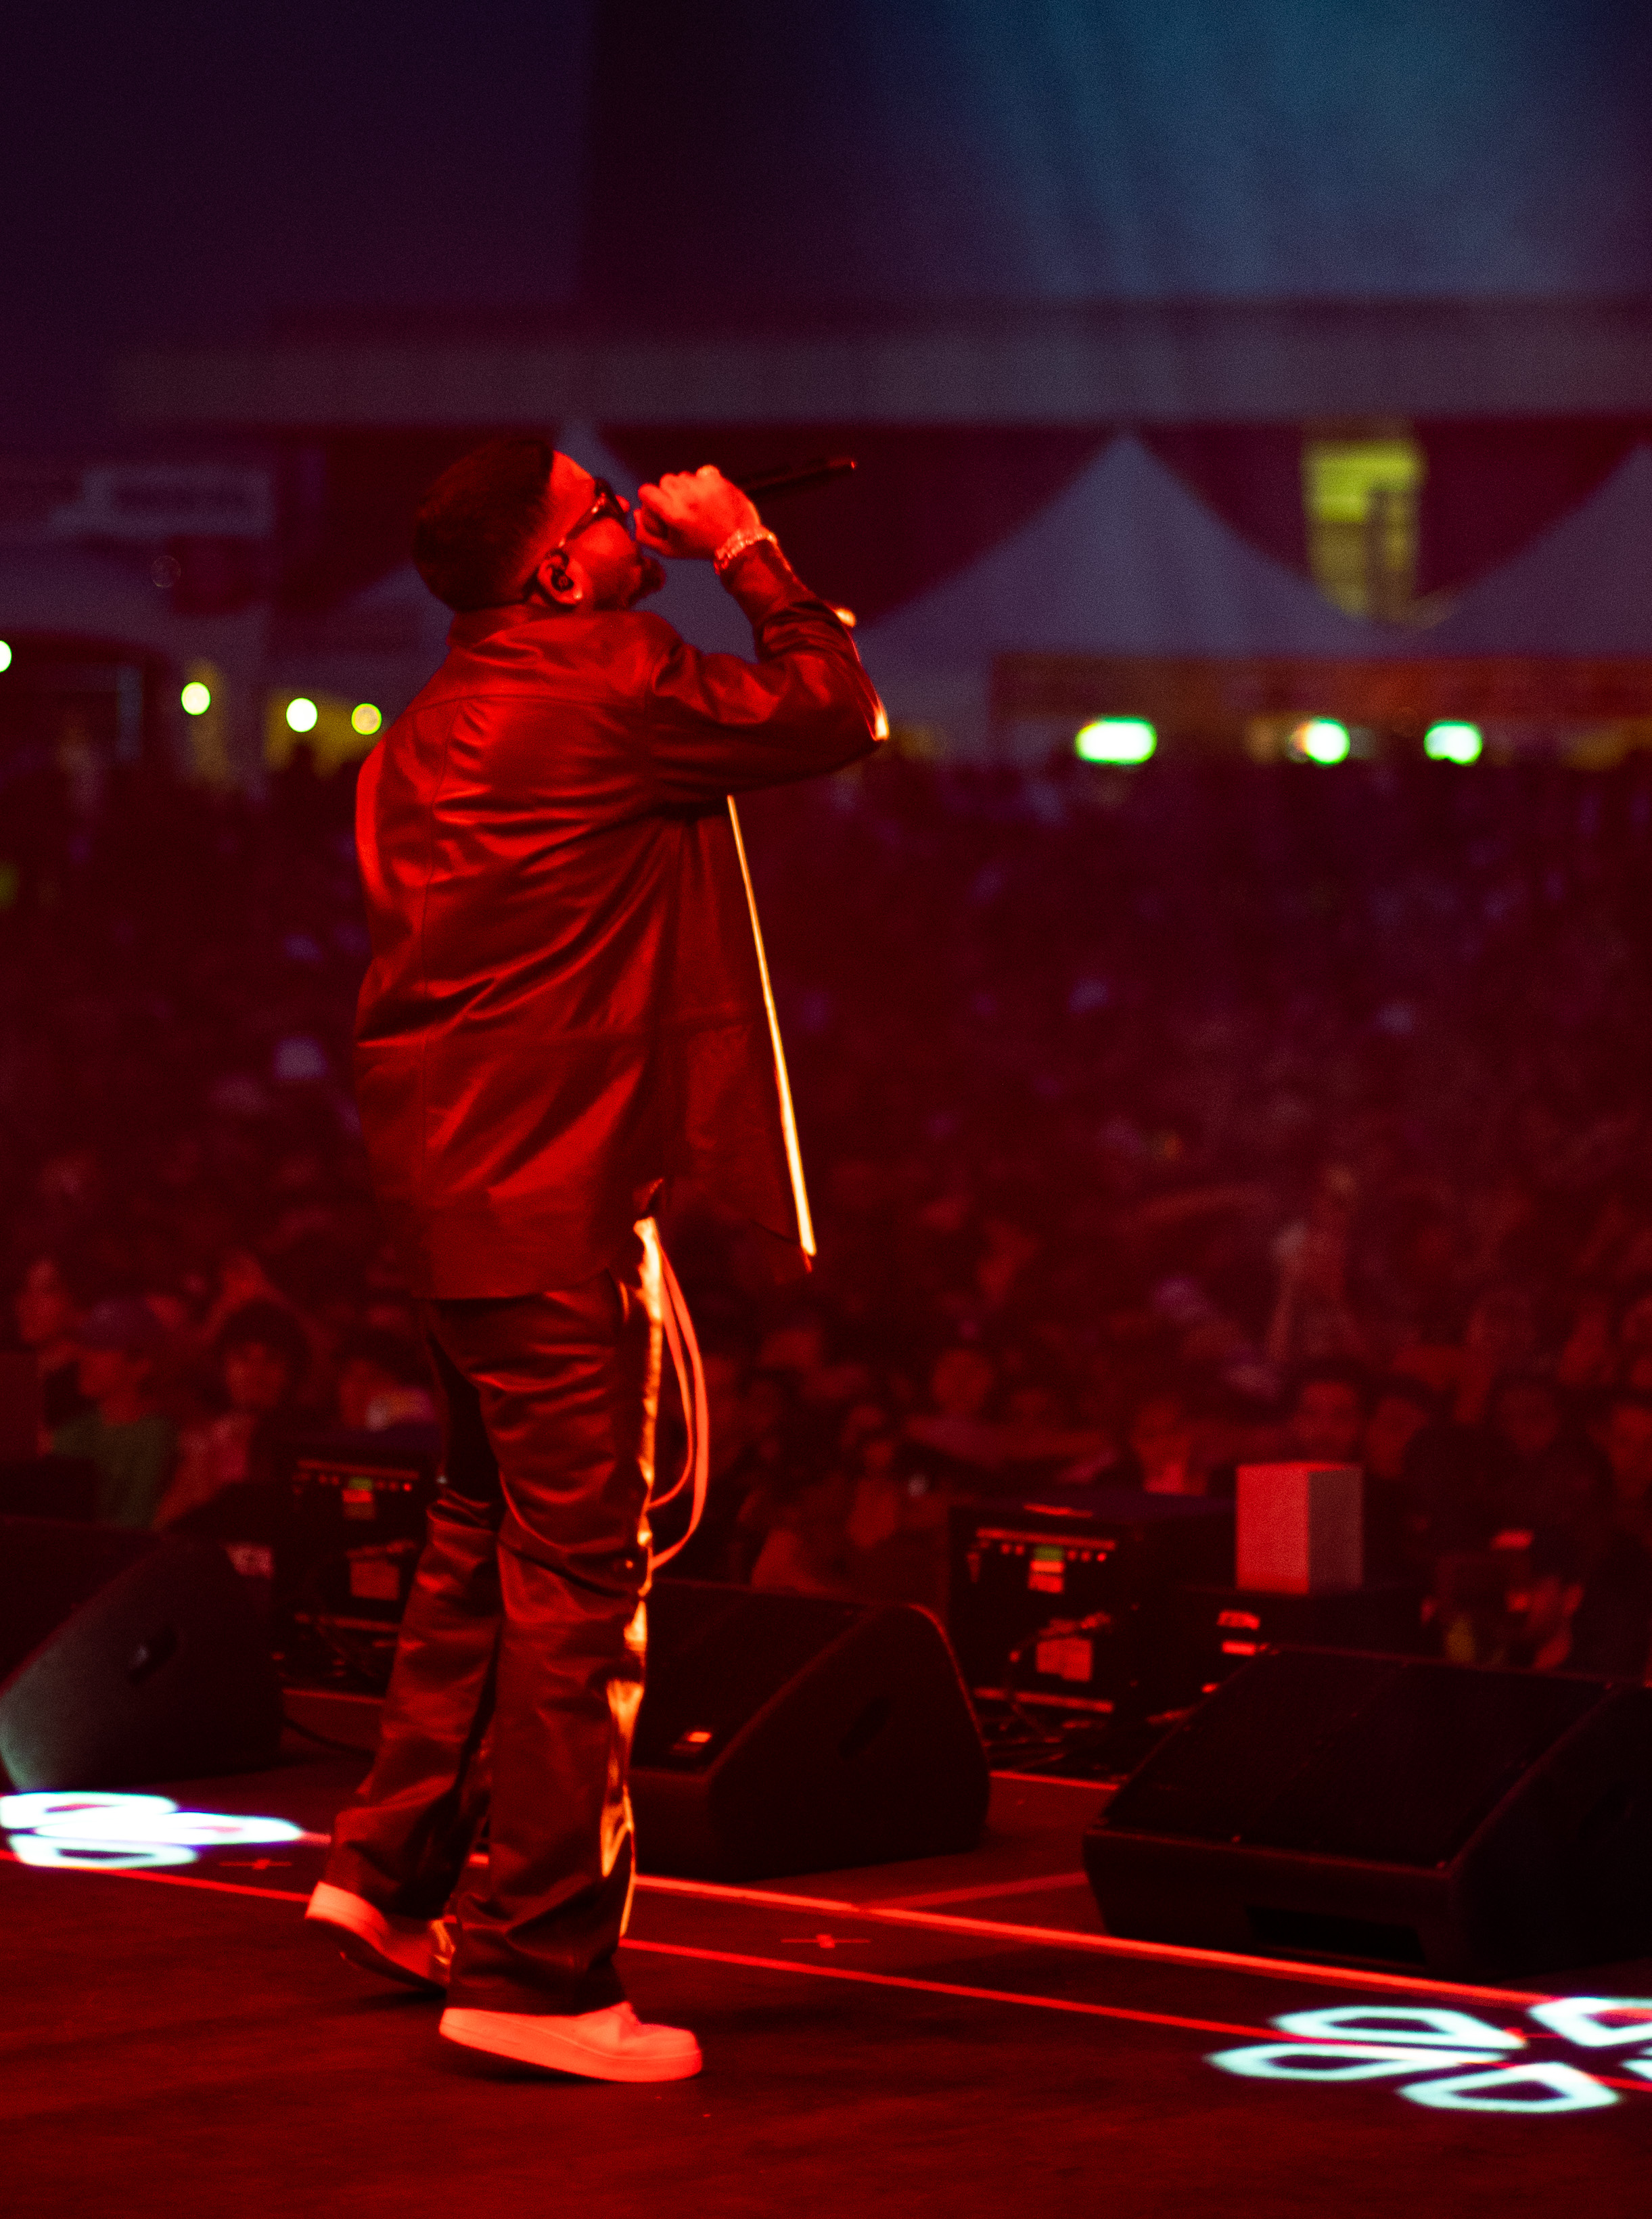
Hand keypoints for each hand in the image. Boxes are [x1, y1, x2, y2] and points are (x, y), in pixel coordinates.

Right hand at [635, 466, 759, 558]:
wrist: (738, 543)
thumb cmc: (701, 548)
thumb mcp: (670, 550)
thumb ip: (646, 535)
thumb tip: (634, 514)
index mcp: (672, 513)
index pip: (646, 491)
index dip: (649, 499)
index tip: (657, 506)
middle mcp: (686, 497)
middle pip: (665, 480)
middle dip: (668, 492)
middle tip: (679, 506)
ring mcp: (703, 486)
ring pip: (683, 476)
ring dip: (685, 487)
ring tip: (695, 502)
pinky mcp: (717, 480)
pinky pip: (701, 473)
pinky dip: (702, 483)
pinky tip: (708, 496)